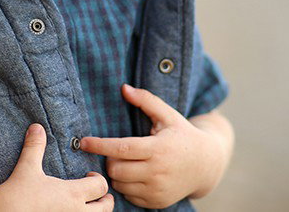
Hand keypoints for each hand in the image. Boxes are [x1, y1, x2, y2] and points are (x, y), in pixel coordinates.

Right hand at [0, 124, 112, 210]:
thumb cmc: (17, 193)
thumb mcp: (27, 167)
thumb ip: (35, 146)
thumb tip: (36, 127)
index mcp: (73, 194)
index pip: (101, 186)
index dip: (98, 179)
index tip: (89, 175)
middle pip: (106, 208)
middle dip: (105, 200)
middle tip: (97, 194)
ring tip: (86, 206)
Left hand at [79, 85, 228, 208]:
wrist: (206, 164)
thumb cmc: (182, 135)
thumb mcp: (168, 115)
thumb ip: (146, 100)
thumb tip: (124, 88)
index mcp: (158, 148)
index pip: (121, 148)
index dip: (99, 145)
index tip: (83, 142)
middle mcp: (157, 172)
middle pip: (116, 169)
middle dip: (109, 159)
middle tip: (116, 151)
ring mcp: (157, 190)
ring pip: (119, 184)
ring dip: (116, 173)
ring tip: (127, 162)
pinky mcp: (156, 202)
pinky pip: (128, 196)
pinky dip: (126, 185)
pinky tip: (136, 174)